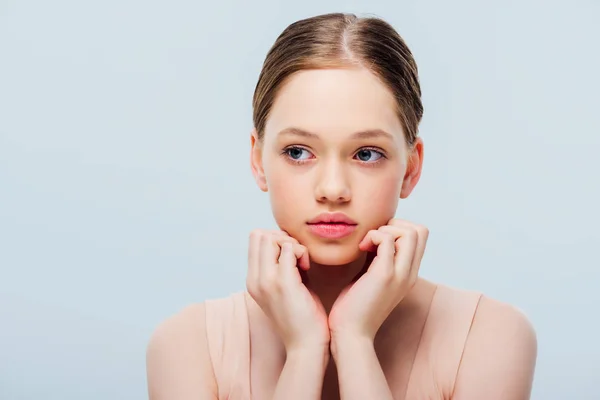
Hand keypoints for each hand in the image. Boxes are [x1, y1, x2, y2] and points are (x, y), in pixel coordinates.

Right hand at [246, 229, 329, 353]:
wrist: (306, 345)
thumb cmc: (301, 316)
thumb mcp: (285, 288)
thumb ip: (282, 266)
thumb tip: (288, 243)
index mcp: (252, 281)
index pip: (254, 240)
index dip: (275, 240)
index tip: (291, 256)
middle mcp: (254, 279)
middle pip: (259, 234)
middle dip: (282, 238)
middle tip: (297, 256)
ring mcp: (266, 281)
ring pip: (271, 237)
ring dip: (292, 243)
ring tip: (302, 263)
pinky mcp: (283, 282)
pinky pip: (289, 248)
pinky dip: (301, 251)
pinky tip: (308, 267)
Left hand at [328, 218, 428, 344]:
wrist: (351, 334)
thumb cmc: (355, 306)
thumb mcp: (372, 276)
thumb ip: (379, 258)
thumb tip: (375, 236)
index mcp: (409, 273)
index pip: (421, 236)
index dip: (399, 228)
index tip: (377, 239)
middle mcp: (410, 273)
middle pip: (420, 230)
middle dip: (395, 224)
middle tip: (373, 237)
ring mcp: (400, 274)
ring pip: (410, 232)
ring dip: (385, 229)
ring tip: (367, 243)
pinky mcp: (385, 275)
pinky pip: (387, 240)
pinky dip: (373, 235)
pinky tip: (360, 248)